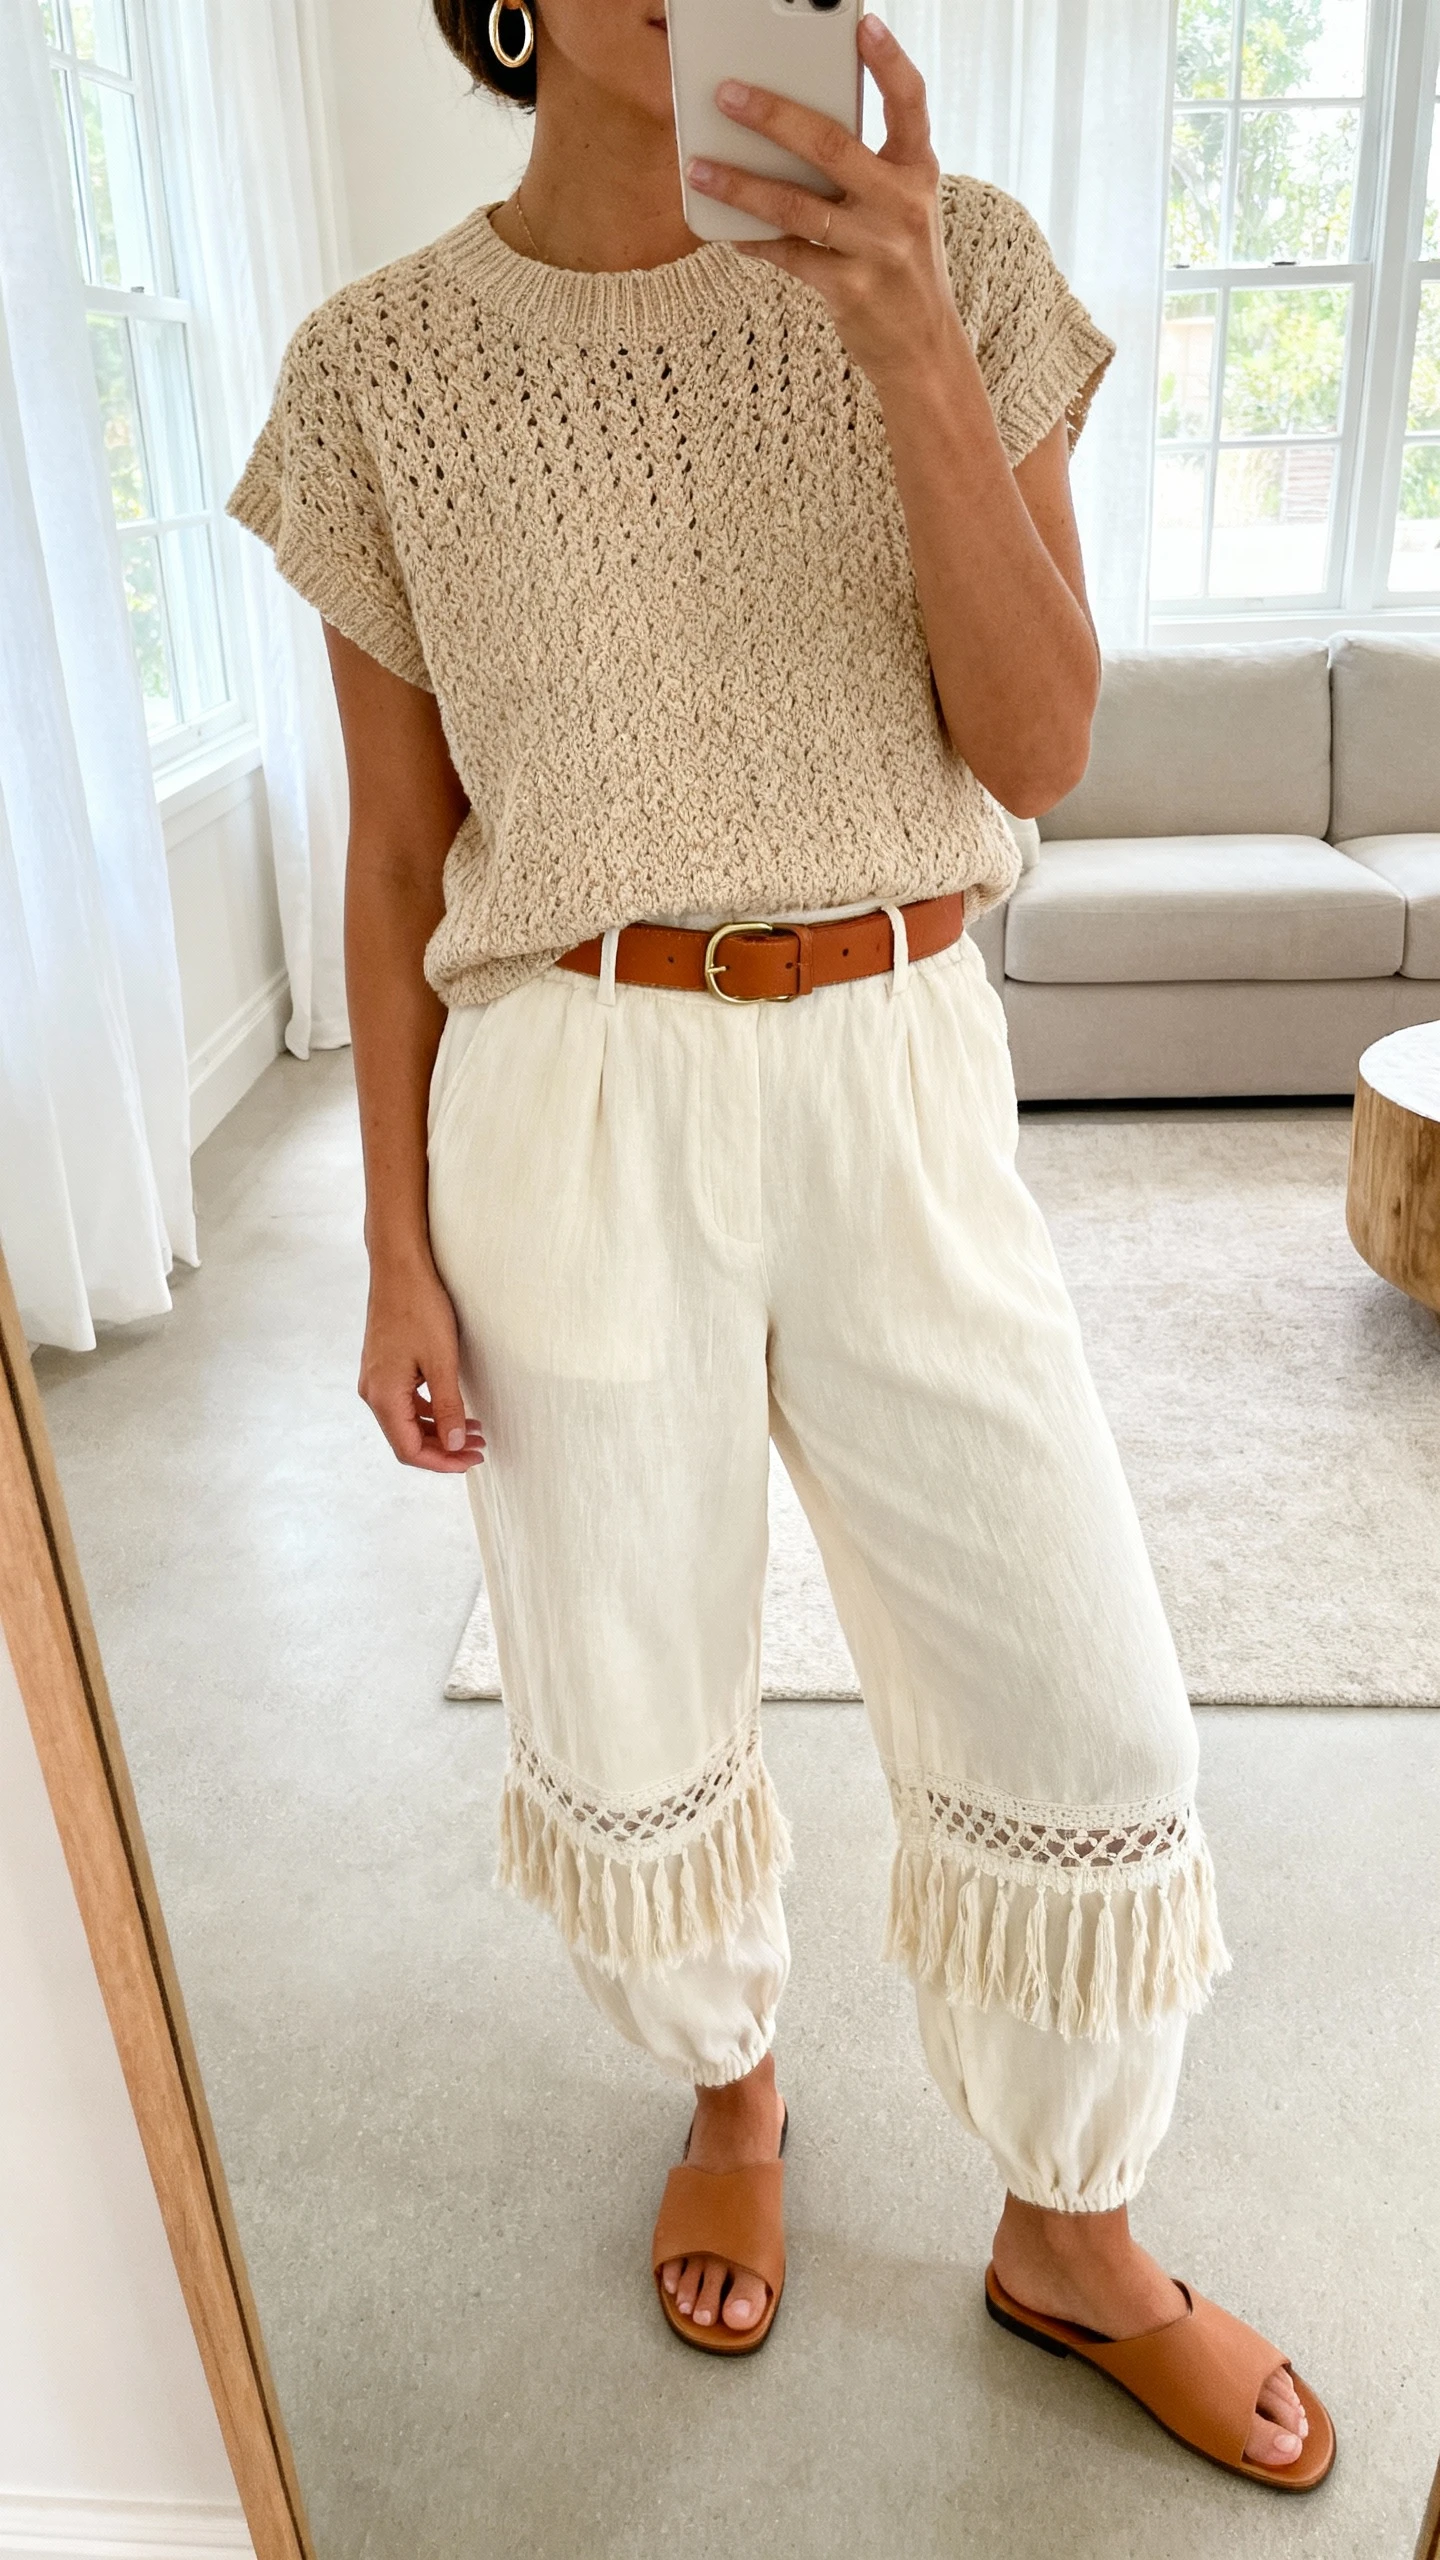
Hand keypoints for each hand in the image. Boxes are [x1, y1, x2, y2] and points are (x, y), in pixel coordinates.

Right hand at [358, 1254, 485, 1473]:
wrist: (399, 1267)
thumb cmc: (420, 1308)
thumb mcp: (442, 1361)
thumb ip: (448, 1407)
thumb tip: (455, 1445)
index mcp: (383, 1395)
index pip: (409, 1450)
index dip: (442, 1461)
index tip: (473, 1459)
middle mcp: (373, 1392)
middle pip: (406, 1439)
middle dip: (444, 1449)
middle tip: (479, 1448)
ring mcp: (376, 1379)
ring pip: (406, 1422)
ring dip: (439, 1431)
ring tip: (474, 1432)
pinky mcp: (383, 1367)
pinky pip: (404, 1402)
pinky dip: (429, 1412)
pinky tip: (454, 1409)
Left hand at [686, 14, 957, 389]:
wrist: (924, 349)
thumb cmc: (902, 265)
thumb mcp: (903, 207)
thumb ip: (864, 169)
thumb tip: (788, 132)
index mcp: (919, 171)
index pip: (910, 103)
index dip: (889, 62)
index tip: (865, 25)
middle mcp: (903, 205)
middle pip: (831, 147)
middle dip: (774, 116)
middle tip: (728, 94)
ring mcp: (877, 249)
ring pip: (796, 206)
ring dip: (741, 185)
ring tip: (700, 166)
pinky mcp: (849, 290)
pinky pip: (788, 255)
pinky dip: (753, 240)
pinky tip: (725, 228)